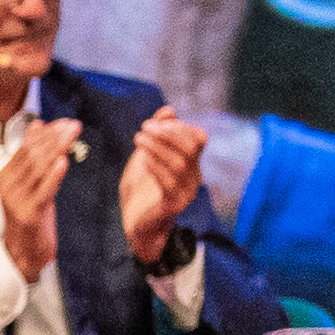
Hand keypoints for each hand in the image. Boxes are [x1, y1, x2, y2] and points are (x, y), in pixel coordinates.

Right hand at [0, 117, 82, 286]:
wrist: (23, 251)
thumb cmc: (30, 212)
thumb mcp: (30, 181)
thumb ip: (32, 154)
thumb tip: (37, 124)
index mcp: (5, 174)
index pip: (26, 147)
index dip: (46, 133)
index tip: (64, 122)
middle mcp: (8, 185)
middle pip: (32, 155)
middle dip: (54, 138)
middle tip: (73, 126)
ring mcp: (18, 200)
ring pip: (37, 169)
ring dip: (57, 150)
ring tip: (72, 135)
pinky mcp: (30, 213)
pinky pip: (43, 191)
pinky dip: (53, 175)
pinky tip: (63, 161)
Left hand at [119, 113, 204, 268]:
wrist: (136, 224)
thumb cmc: (141, 188)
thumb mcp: (146, 155)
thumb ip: (158, 134)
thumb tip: (169, 110)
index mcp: (192, 164)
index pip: (198, 138)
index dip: (178, 126)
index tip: (152, 122)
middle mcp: (194, 177)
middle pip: (191, 147)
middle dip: (167, 133)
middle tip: (144, 127)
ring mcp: (186, 192)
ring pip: (179, 162)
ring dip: (157, 146)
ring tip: (138, 139)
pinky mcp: (174, 205)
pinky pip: (169, 182)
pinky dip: (155, 165)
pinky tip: (141, 158)